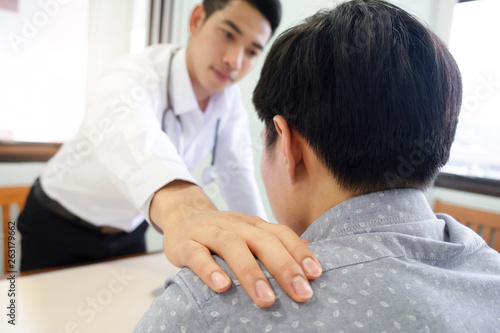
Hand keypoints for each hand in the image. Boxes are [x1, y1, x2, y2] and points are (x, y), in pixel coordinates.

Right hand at [150, 180, 322, 307]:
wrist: (181, 215)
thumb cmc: (221, 232)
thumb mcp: (248, 233)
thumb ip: (274, 242)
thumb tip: (311, 251)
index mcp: (252, 224)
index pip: (280, 233)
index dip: (299, 251)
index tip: (316, 275)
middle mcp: (233, 224)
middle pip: (261, 240)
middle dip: (283, 266)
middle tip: (301, 293)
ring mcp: (208, 232)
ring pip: (231, 246)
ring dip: (250, 272)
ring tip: (266, 299)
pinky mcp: (184, 244)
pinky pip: (196, 255)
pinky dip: (209, 270)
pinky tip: (222, 287)